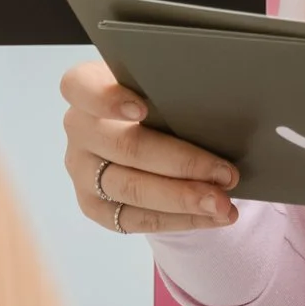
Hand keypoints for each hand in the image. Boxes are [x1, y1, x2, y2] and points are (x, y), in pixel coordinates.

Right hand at [61, 58, 238, 236]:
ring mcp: (82, 172)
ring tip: (223, 204)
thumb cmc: (158, 100)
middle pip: (125, 147)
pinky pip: (135, 219)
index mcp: (85, 88)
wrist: (148, 133)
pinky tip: (211, 217)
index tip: (144, 108)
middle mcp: (78, 130)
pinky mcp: (94, 206)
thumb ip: (173, 89)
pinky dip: (179, 219)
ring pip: (131, 189)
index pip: (80, 87)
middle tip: (226, 174)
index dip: (109, 99)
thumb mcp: (160, 86)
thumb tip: (219, 106)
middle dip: (181, 163)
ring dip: (183, 198)